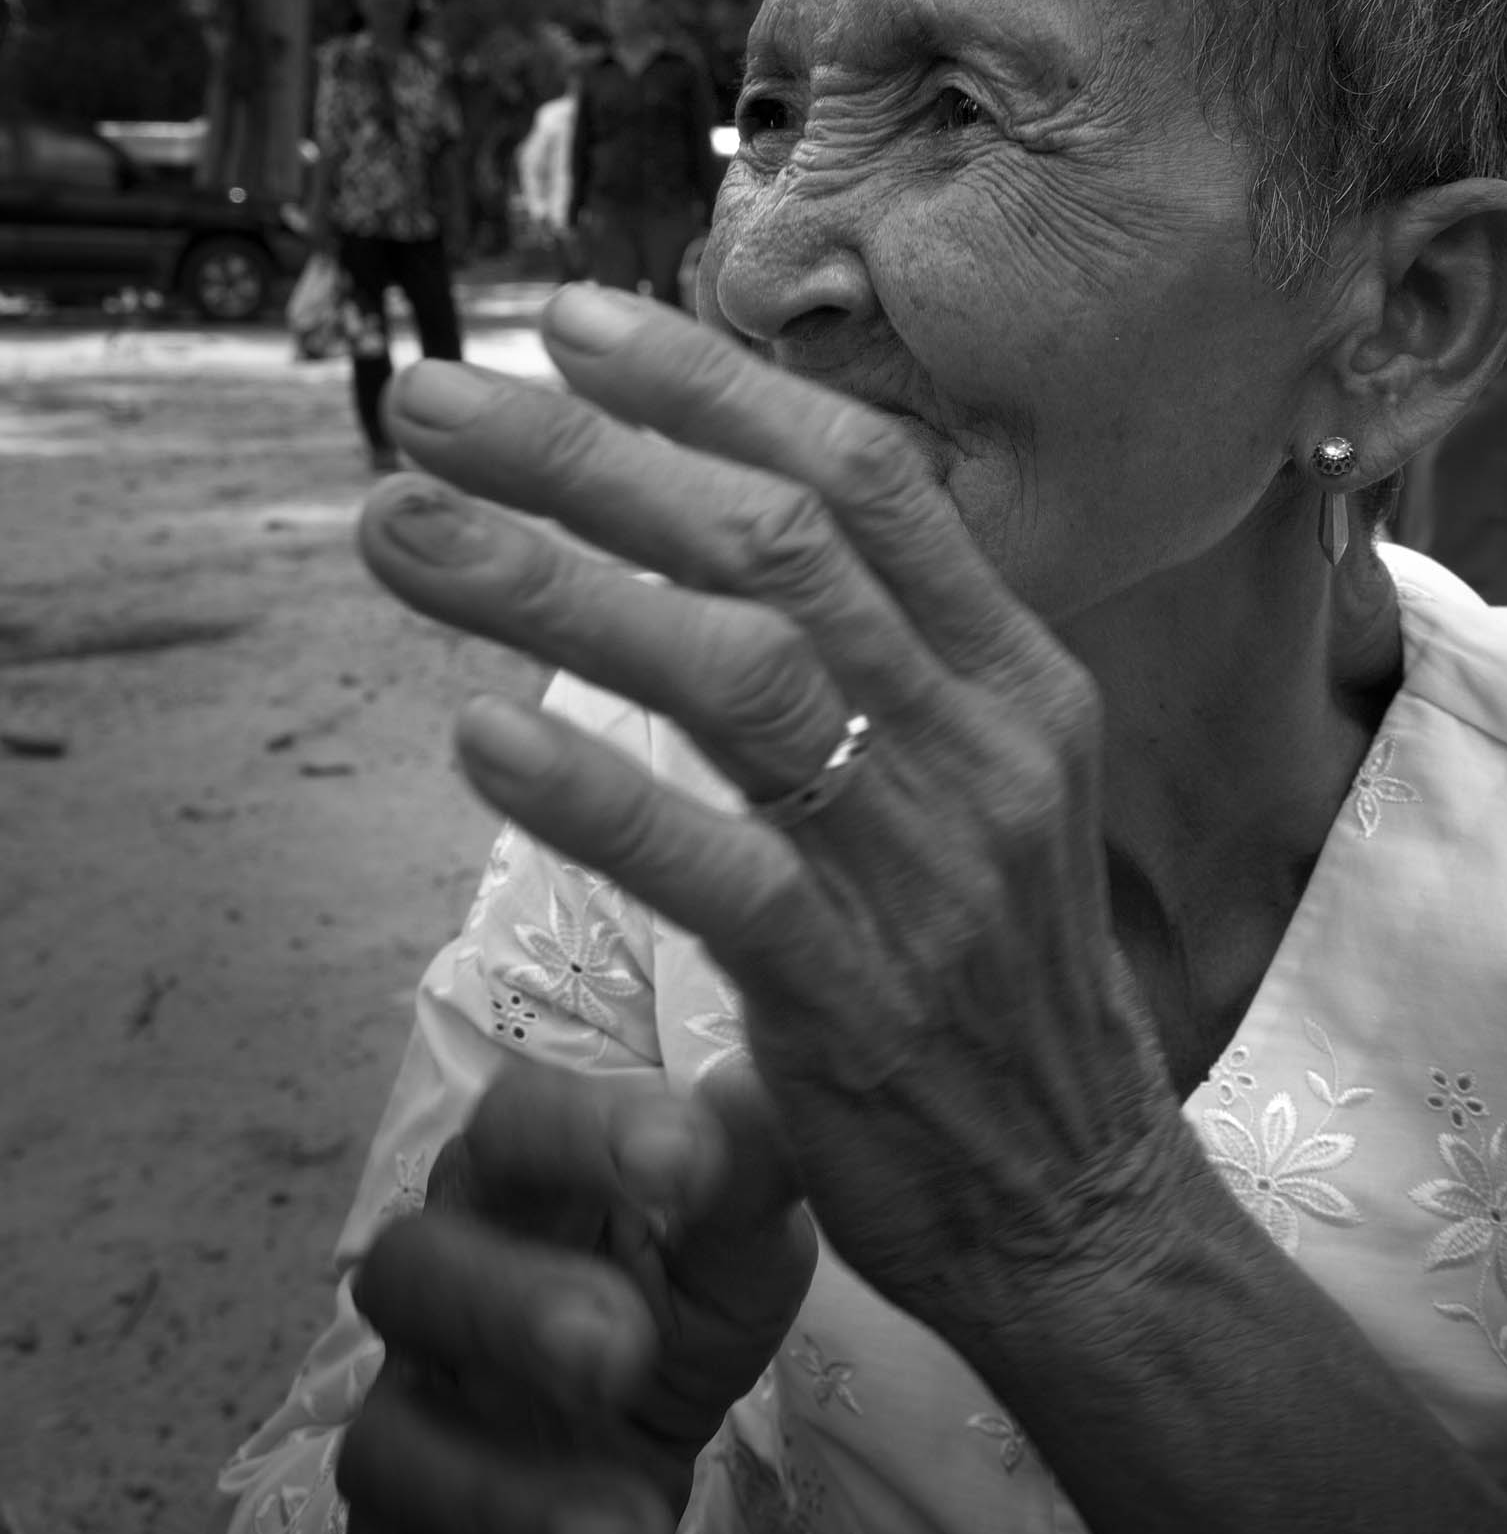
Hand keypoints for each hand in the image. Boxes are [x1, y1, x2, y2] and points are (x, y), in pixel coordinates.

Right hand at [334, 1057, 814, 1533]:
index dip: (581, 1134)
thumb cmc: (672, 1300)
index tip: (683, 1160)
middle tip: (621, 1356)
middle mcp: (440, 1284)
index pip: (514, 1122)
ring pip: (390, 1446)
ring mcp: (411, 1413)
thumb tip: (776, 1092)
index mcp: (522, 1182)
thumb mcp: (736, 1237)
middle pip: (410, 1269)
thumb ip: (752, 1174)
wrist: (615, 1441)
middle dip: (507, 1312)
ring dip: (506, 1500)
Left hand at [357, 291, 1195, 1355]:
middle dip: (591, 456)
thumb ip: (881, 661)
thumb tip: (726, 519)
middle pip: (779, 547)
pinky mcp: (860, 1000)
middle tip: (434, 401)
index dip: (715, 388)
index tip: (573, 324)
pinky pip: (717, 869)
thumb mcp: (982, 789)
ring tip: (402, 529)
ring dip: (556, 586)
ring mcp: (930, 871)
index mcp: (1018, 678)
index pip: (867, 482)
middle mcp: (986, 747)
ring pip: (739, 677)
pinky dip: (592, 794)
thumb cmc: (994, 986)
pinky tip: (477, 736)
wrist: (1078, 1209)